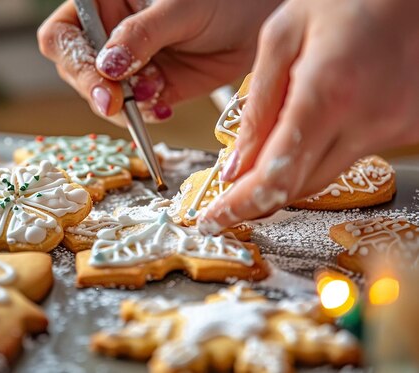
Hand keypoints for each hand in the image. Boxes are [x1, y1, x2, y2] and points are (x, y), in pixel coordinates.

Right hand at [37, 0, 280, 125]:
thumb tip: (106, 67)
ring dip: (126, 104)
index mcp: (104, 5)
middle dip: (97, 90)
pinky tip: (165, 102)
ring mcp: (130, 66)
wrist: (259, 18)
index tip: (100, 79)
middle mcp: (110, 36)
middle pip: (77, 72)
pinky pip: (135, 112)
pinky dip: (146, 113)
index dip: (72, 59)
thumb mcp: (178, 7)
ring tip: (157, 89)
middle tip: (118, 102)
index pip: (62, 35)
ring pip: (104, 97)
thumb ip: (141, 35)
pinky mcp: (152, 89)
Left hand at [199, 0, 418, 233]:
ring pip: (322, 178)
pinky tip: (311, 127)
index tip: (214, 219)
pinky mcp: (407, 129)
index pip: (274, 176)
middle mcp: (366, 120)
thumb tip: (235, 164)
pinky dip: (319, 154)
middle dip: (256, 196)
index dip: (239, 207)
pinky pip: (350, 158)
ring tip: (266, 150)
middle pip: (297, 187)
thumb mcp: (282, 35)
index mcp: (327, 93)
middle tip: (228, 194)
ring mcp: (392, 129)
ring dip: (286, 175)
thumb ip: (257, 106)